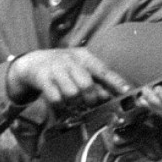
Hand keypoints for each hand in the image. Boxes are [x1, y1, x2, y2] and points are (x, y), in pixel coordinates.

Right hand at [7, 48, 130, 114]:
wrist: (33, 62)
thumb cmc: (64, 66)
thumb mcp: (81, 67)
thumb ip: (95, 80)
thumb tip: (109, 95)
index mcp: (84, 57)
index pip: (104, 70)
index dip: (116, 82)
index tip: (127, 92)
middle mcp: (70, 61)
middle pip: (87, 85)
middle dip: (91, 98)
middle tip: (89, 103)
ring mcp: (55, 70)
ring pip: (72, 93)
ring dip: (75, 103)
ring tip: (74, 102)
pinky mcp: (42, 79)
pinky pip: (56, 98)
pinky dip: (61, 105)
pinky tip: (61, 103)